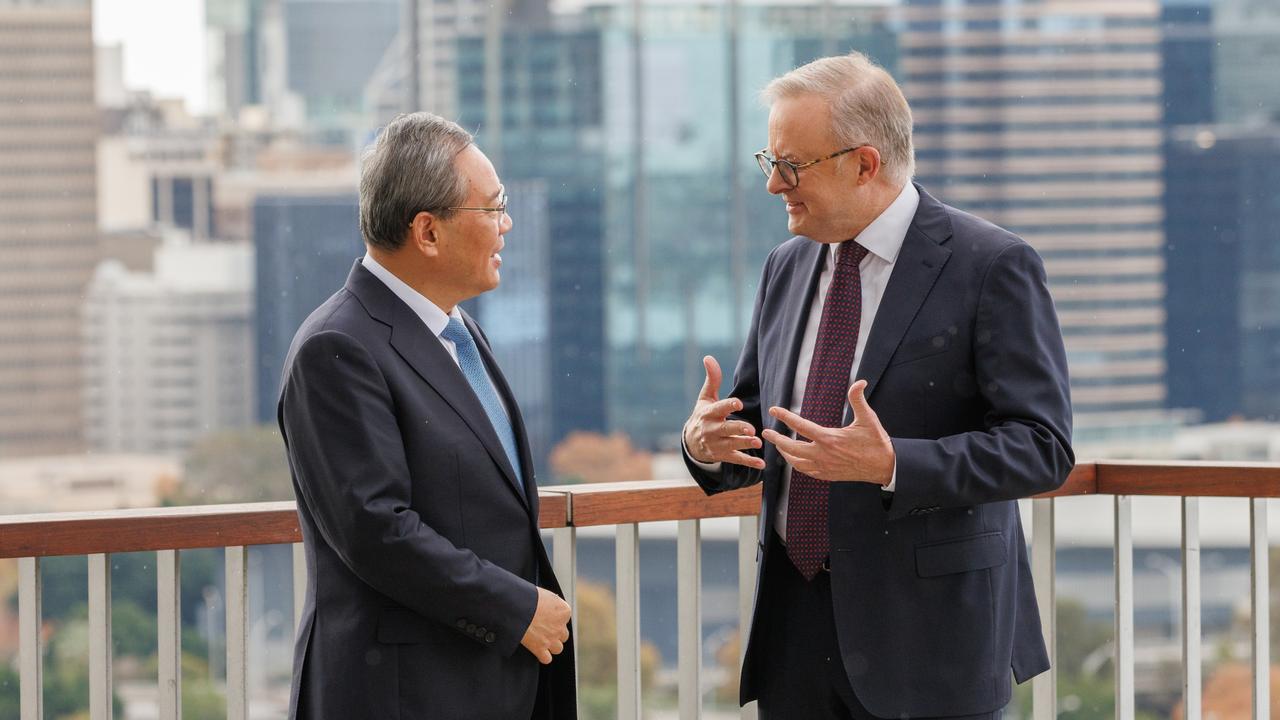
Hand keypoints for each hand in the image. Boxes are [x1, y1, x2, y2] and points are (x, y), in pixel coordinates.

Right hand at [521, 587, 570, 664]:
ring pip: (558, 648)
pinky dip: (543, 657)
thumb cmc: (527, 597)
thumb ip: (551, 601)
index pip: (565, 619)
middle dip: (555, 634)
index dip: (555, 619)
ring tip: (542, 641)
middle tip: (544, 630)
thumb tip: (550, 604)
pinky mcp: (540, 648)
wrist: (516, 607)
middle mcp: (560, 626)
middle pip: (563, 635)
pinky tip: (538, 652)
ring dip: (551, 646)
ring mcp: (551, 639)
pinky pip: (547, 659)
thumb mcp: (544, 594)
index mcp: (564, 611)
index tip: (547, 618)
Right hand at [683, 356, 764, 468]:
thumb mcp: (705, 398)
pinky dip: (749, 463)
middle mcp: (711, 430)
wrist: (691, 442)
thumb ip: (711, 379)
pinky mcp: (722, 456)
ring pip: (732, 445)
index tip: (739, 403)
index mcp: (708, 414)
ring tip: (758, 443)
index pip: (718, 408)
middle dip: (738, 429)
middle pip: (725, 429)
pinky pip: (736, 460)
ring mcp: (716, 444)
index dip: (728, 405)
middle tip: (751, 428)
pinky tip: (762, 464)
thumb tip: (709, 357)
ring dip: (745, 444)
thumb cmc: (703, 415)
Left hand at [760, 379, 893, 485]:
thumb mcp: (868, 418)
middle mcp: (823, 454)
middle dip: (777, 439)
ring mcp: (825, 467)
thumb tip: (860, 381)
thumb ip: (858, 399)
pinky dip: (797, 465)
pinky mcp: (828, 475)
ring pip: (796, 462)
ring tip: (778, 445)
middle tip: (766, 432)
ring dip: (785, 453)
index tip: (773, 410)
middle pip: (791, 448)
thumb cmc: (876, 442)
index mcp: (830, 438)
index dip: (784, 417)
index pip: (800, 426)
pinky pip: (806, 471)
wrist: (885, 467)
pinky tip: (794, 459)